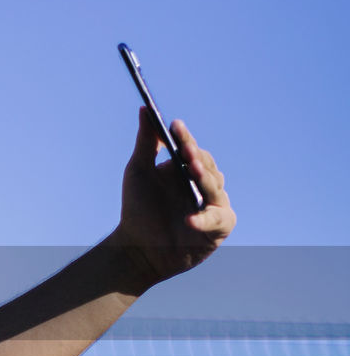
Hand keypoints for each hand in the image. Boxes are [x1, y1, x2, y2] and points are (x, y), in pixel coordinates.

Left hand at [110, 107, 235, 288]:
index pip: (192, 149)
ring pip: (215, 187)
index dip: (185, 138)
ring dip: (204, 179)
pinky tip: (189, 219)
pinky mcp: (218, 228)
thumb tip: (145, 108)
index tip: (174, 126)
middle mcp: (204, 183)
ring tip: (192, 171)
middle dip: (196, 157)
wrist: (137, 247)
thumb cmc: (138, 208)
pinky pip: (217, 220)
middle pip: (208, 165)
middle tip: (185, 150)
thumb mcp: (139, 171)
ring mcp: (213, 205)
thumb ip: (146, 142)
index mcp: (187, 168)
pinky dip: (204, 220)